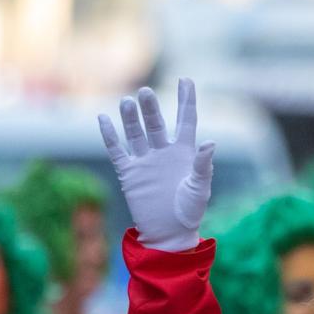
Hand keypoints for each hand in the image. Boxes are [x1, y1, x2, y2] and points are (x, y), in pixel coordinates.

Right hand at [97, 78, 214, 250]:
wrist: (169, 234)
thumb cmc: (190, 211)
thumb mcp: (200, 188)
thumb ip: (202, 165)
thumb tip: (210, 143)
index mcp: (184, 152)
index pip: (185, 120)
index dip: (186, 100)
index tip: (186, 80)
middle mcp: (163, 152)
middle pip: (156, 123)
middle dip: (150, 108)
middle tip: (145, 93)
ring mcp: (145, 161)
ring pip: (136, 133)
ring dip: (131, 118)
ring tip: (127, 101)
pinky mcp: (130, 174)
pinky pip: (117, 151)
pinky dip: (110, 136)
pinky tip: (103, 119)